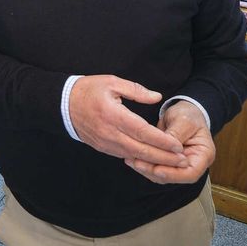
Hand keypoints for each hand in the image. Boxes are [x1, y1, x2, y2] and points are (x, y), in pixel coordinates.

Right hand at [68, 76, 186, 167]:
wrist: (63, 105)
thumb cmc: (88, 90)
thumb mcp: (112, 82)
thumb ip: (136, 90)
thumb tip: (157, 97)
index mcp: (113, 115)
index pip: (142, 131)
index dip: (161, 141)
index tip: (177, 145)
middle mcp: (110, 133)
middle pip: (141, 149)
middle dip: (164, 157)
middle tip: (183, 161)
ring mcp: (106, 143)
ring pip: (134, 156)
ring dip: (155, 162)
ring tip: (173, 164)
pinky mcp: (103, 148)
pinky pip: (125, 156)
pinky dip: (141, 160)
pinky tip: (154, 161)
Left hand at [126, 101, 215, 184]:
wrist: (183, 111)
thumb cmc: (188, 114)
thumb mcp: (184, 121)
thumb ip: (175, 135)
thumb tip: (164, 148)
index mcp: (204, 155)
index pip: (190, 173)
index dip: (173, 174)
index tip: (157, 169)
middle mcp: (193, 164)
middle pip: (175, 176)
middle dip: (155, 172)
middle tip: (138, 163)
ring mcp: (180, 165)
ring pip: (163, 175)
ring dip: (147, 170)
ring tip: (132, 161)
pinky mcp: (168, 162)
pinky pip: (156, 168)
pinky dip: (145, 165)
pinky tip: (132, 158)